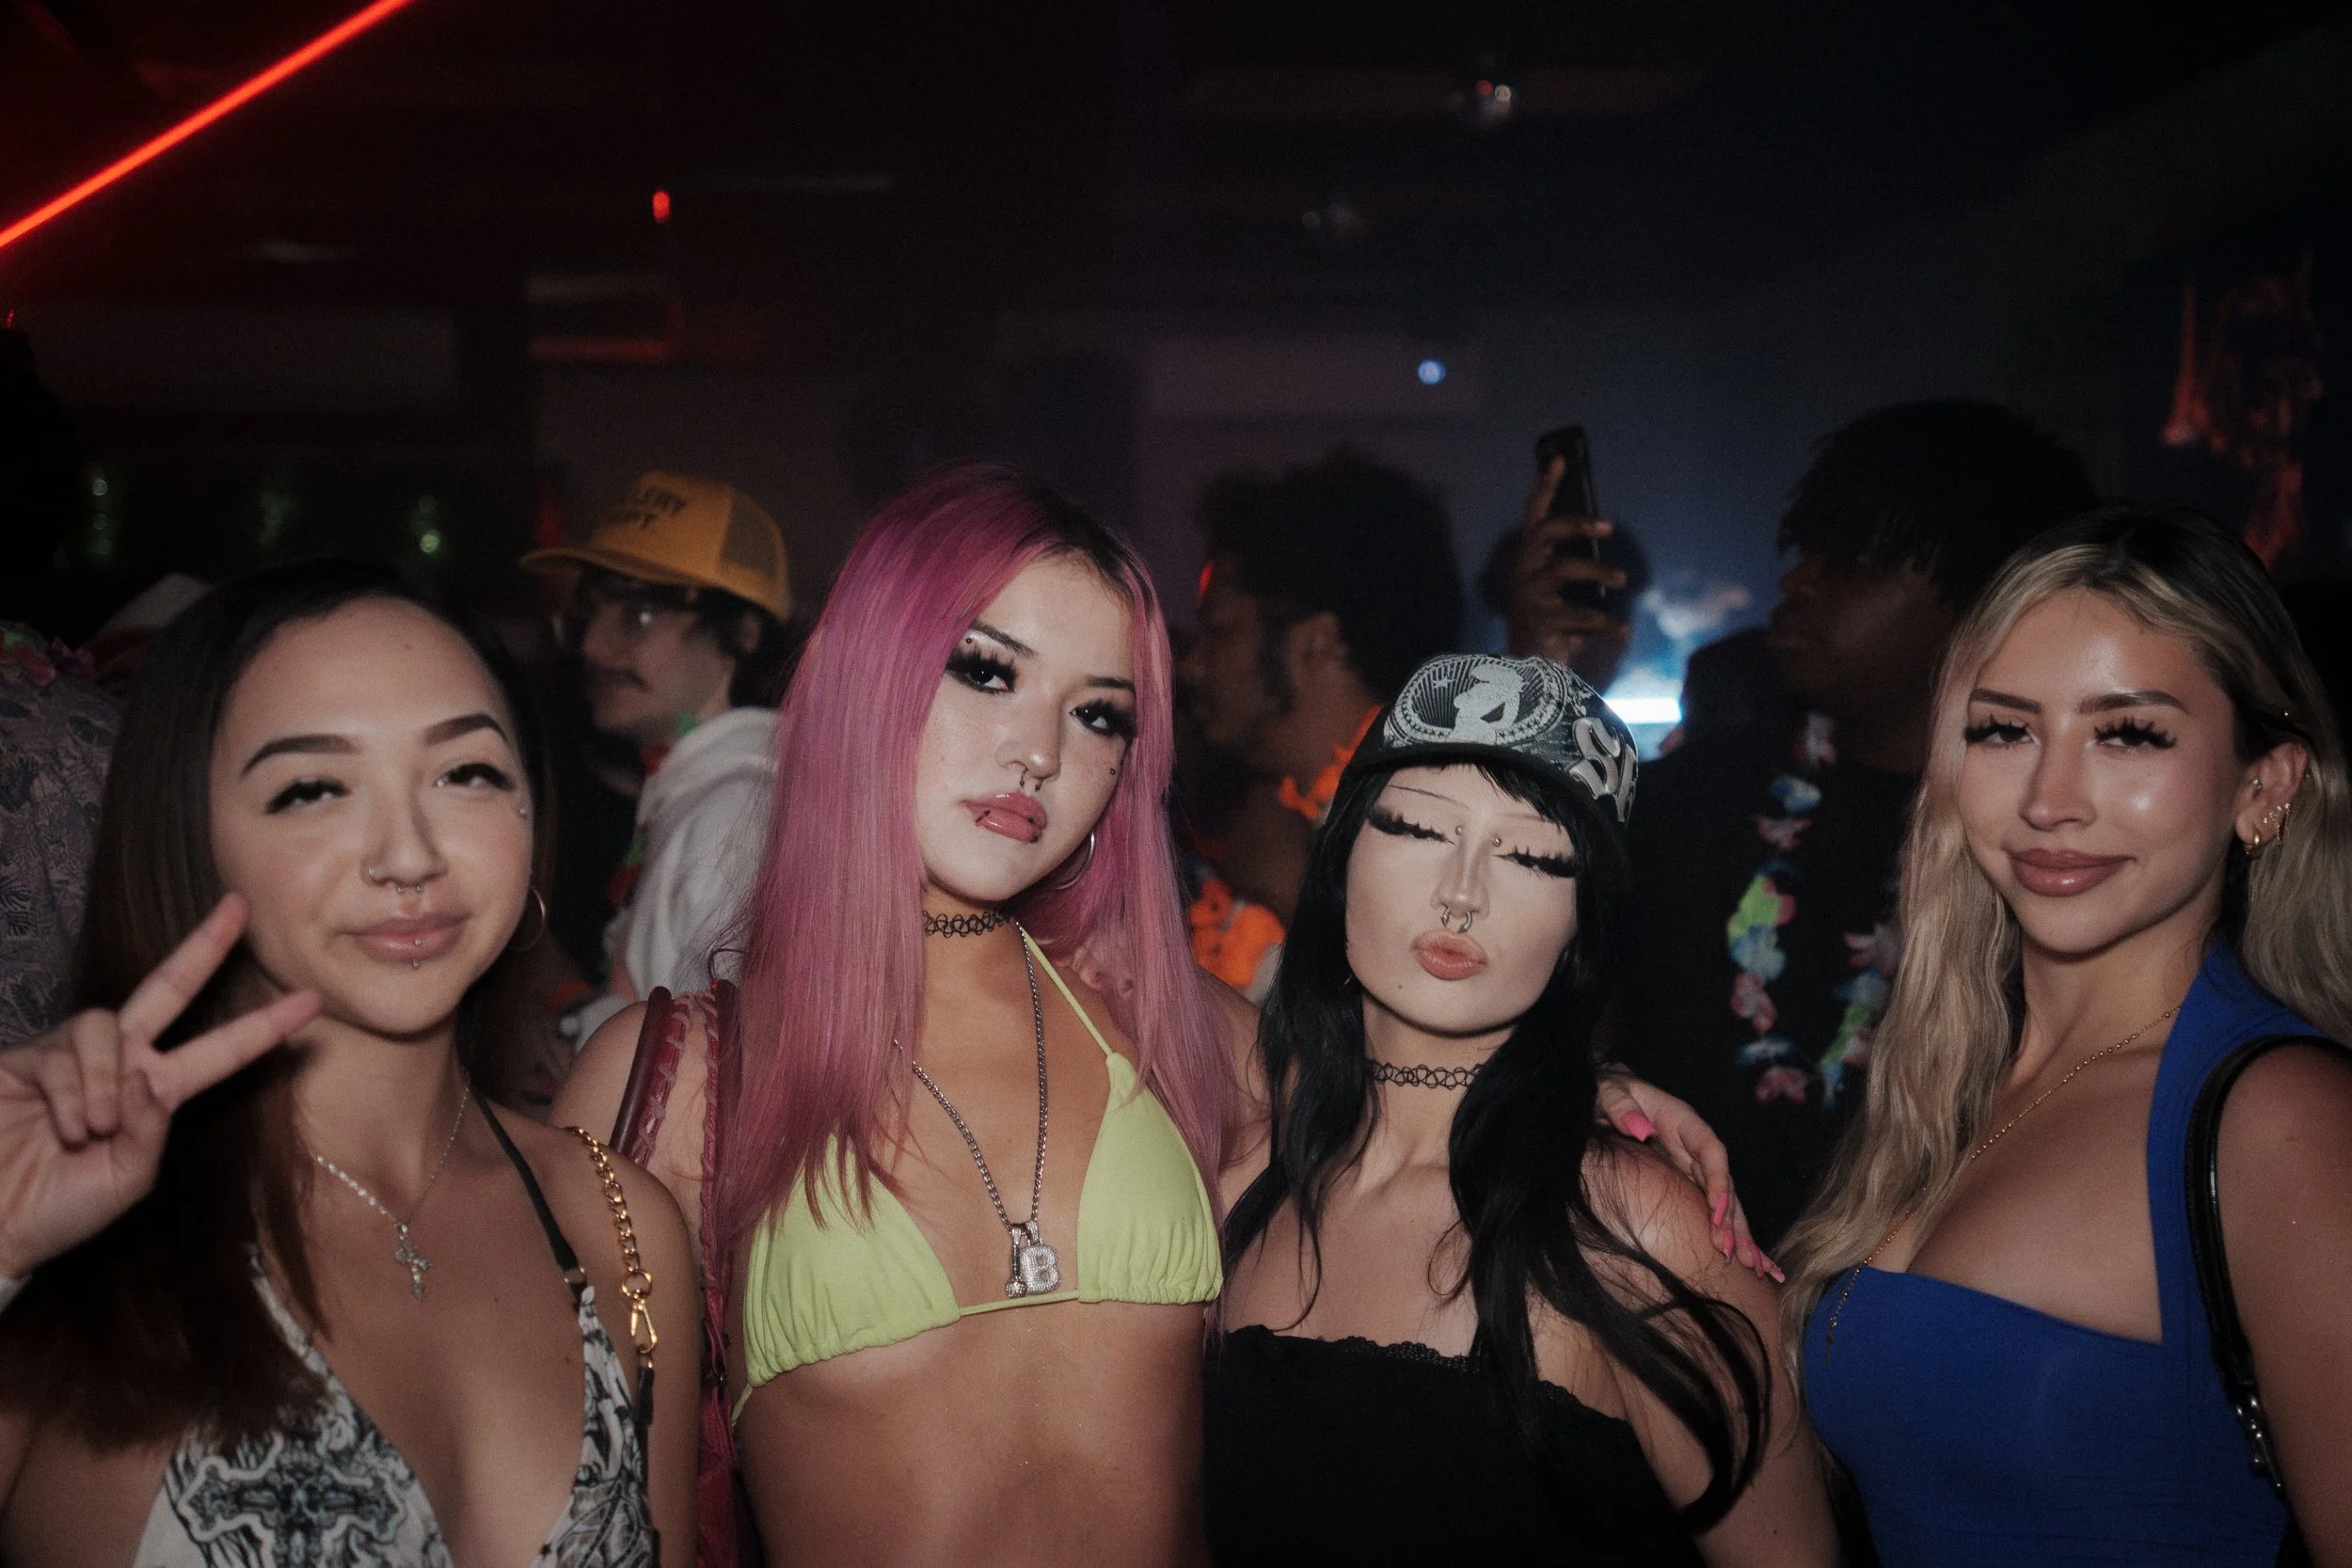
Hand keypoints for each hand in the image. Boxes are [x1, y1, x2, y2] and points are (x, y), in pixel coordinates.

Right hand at [0, 894, 320, 1278]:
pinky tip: (71, 1127)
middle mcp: (120, 1063)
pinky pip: (62, 1054)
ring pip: (107, 1025)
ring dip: (107, 1078)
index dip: (262, 1027)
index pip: (219, 1051)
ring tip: (95, 1129)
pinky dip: (74, 1093)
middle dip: (202, 948)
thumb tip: (148, 1074)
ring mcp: (71, 1056)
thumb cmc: (61, 1210)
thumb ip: (150, 1130)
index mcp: (157, 1093)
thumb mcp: (126, 1181)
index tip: (313, 1000)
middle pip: (167, 989)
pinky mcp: (24, 1059)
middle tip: (239, 908)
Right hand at [1504, 458, 1629, 668]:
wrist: (1530, 672)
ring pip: (1563, 569)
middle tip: (1609, 525)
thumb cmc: (1551, 627)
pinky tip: (1622, 630)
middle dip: (1577, 523)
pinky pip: (1579, 614)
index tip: (1560, 460)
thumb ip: (1573, 566)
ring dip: (1598, 570)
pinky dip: (1605, 623)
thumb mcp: (1561, 591)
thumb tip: (1604, 537)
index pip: (1533, 517)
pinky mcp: (1540, 621)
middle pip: (1544, 533)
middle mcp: (1522, 573)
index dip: (1545, 488)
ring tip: (1623, 579)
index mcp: (1527, 561)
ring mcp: (1528, 597)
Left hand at [1595, 1070, 1777, 1280]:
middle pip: (1725, 1183)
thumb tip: (1641, 1130)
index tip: (1718, 1213)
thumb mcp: (1609, 1092)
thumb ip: (1621, 1107)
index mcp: (1684, 1123)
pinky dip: (1729, 1233)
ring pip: (1724, 1201)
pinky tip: (1751, 1260)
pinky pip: (1710, 1209)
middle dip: (1734, 1220)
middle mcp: (1695, 1147)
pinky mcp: (1685, 1183)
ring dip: (1738, 1233)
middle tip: (1738, 1255)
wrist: (1606, 1096)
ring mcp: (1692, 1167)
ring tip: (1754, 1266)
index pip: (1711, 1152)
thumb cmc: (1608, 1091)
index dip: (1719, 1182)